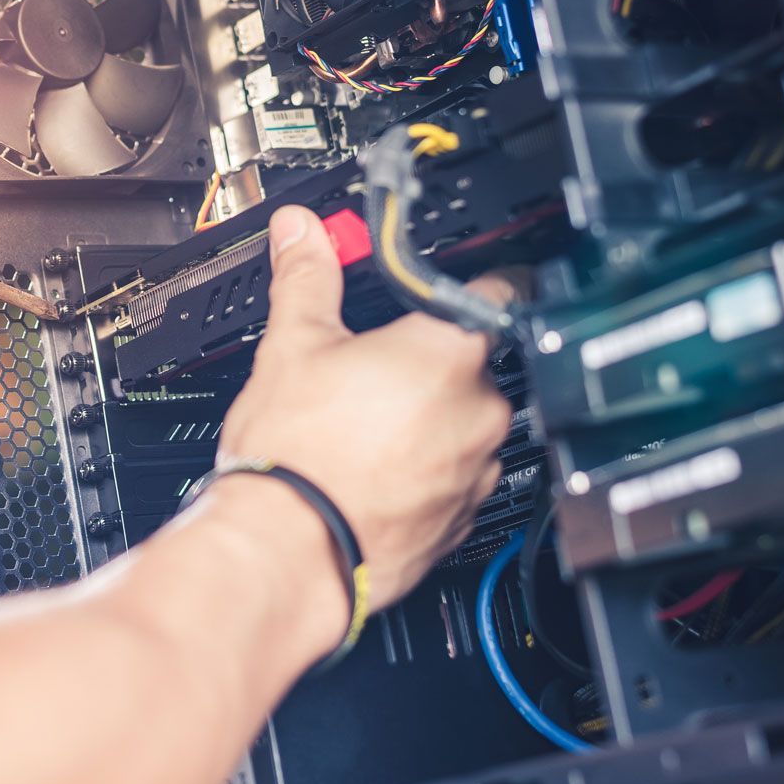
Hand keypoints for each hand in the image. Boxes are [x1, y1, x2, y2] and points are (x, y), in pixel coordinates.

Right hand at [208, 205, 513, 646]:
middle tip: (373, 372)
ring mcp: (476, 470)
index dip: (471, 286)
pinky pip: (456, 481)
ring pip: (464, 426)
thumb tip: (302, 233)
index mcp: (449, 353)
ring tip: (366, 429)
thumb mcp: (293, 345)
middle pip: (472, 366)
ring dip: (430, 422)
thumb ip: (307, 278)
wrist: (287, 551)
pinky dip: (425, 474)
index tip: (449, 292)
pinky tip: (376, 473)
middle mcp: (480, 411)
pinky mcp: (463, 521)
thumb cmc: (296, 455)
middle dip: (429, 366)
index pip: (496, 293)